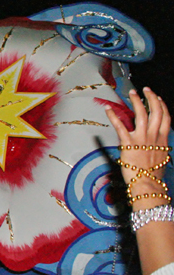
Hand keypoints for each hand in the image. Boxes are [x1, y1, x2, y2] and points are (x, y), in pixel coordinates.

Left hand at [105, 87, 170, 205]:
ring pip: (141, 114)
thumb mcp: (162, 158)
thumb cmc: (153, 174)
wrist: (147, 184)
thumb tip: (159, 145)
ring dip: (136, 101)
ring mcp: (142, 138)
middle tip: (145, 90)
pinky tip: (108, 109)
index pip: (165, 117)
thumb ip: (160, 147)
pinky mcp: (128, 144)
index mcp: (163, 138)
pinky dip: (114, 116)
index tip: (157, 98)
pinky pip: (120, 126)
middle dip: (151, 98)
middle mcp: (154, 135)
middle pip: (156, 111)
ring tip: (132, 93)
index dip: (161, 105)